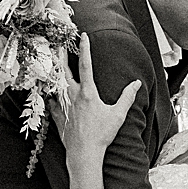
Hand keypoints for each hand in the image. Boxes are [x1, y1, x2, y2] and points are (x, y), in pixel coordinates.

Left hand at [46, 33, 140, 164]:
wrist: (83, 152)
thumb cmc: (102, 133)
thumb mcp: (118, 114)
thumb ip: (127, 97)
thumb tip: (136, 83)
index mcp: (88, 92)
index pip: (86, 65)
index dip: (85, 49)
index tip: (83, 36)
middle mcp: (73, 95)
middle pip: (64, 70)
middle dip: (62, 55)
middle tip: (60, 45)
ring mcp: (63, 105)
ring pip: (56, 84)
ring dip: (56, 72)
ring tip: (54, 64)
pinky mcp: (57, 115)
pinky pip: (52, 100)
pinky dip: (52, 93)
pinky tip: (52, 92)